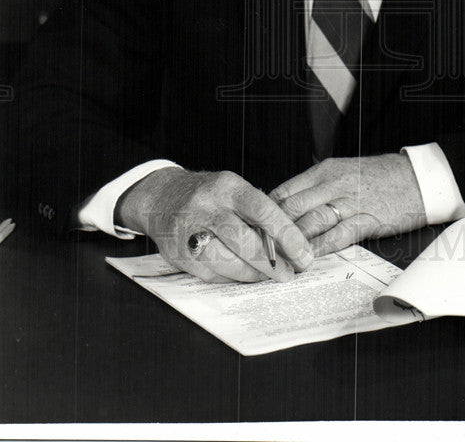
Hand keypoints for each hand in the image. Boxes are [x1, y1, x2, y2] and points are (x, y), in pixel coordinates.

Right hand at [115, 167, 313, 282]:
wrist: (161, 197)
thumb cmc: (208, 196)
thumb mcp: (233, 190)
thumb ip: (257, 212)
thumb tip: (292, 243)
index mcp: (227, 187)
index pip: (262, 209)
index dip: (286, 233)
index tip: (303, 253)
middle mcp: (206, 206)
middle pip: (243, 239)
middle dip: (271, 262)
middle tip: (290, 273)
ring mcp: (188, 231)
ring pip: (225, 260)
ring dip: (252, 274)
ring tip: (269, 277)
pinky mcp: (177, 253)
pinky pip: (210, 273)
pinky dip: (231, 278)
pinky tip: (244, 276)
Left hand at [271, 154, 426, 255]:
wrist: (416, 179)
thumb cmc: (378, 178)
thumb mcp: (343, 173)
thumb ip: (317, 188)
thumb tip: (288, 207)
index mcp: (324, 171)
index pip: (284, 191)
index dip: (266, 213)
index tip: (255, 230)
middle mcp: (333, 184)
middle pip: (292, 208)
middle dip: (272, 231)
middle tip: (258, 250)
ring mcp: (350, 202)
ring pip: (310, 222)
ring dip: (291, 243)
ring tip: (278, 260)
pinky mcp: (366, 219)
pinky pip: (337, 236)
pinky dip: (319, 249)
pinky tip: (308, 260)